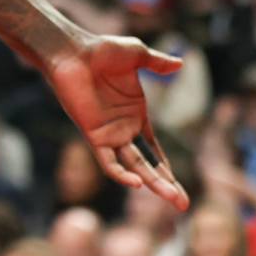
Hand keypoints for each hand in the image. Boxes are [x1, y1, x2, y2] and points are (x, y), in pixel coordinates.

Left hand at [44, 34, 188, 210]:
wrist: (72, 50)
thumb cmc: (101, 50)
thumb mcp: (137, 55)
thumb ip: (157, 64)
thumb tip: (181, 63)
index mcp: (136, 116)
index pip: (154, 151)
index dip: (166, 169)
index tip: (181, 188)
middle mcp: (123, 130)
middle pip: (148, 165)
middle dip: (165, 185)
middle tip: (183, 206)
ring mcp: (109, 134)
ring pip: (133, 167)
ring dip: (151, 183)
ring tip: (171, 198)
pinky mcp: (93, 134)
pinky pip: (107, 161)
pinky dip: (120, 174)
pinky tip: (136, 183)